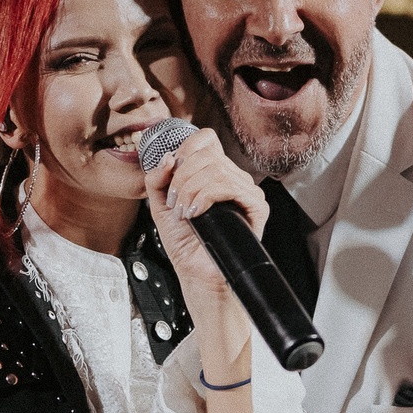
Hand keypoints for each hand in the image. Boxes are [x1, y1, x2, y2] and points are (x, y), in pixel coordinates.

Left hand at [144, 127, 268, 318]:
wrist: (196, 272)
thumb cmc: (184, 241)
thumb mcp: (160, 205)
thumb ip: (156, 179)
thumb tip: (169, 157)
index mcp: (213, 172)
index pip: (205, 140)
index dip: (185, 149)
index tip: (172, 175)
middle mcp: (232, 177)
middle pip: (207, 154)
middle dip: (181, 178)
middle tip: (174, 203)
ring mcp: (246, 191)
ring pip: (217, 169)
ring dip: (190, 189)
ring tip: (183, 212)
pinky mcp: (256, 207)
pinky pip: (230, 186)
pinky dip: (206, 196)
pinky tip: (196, 213)